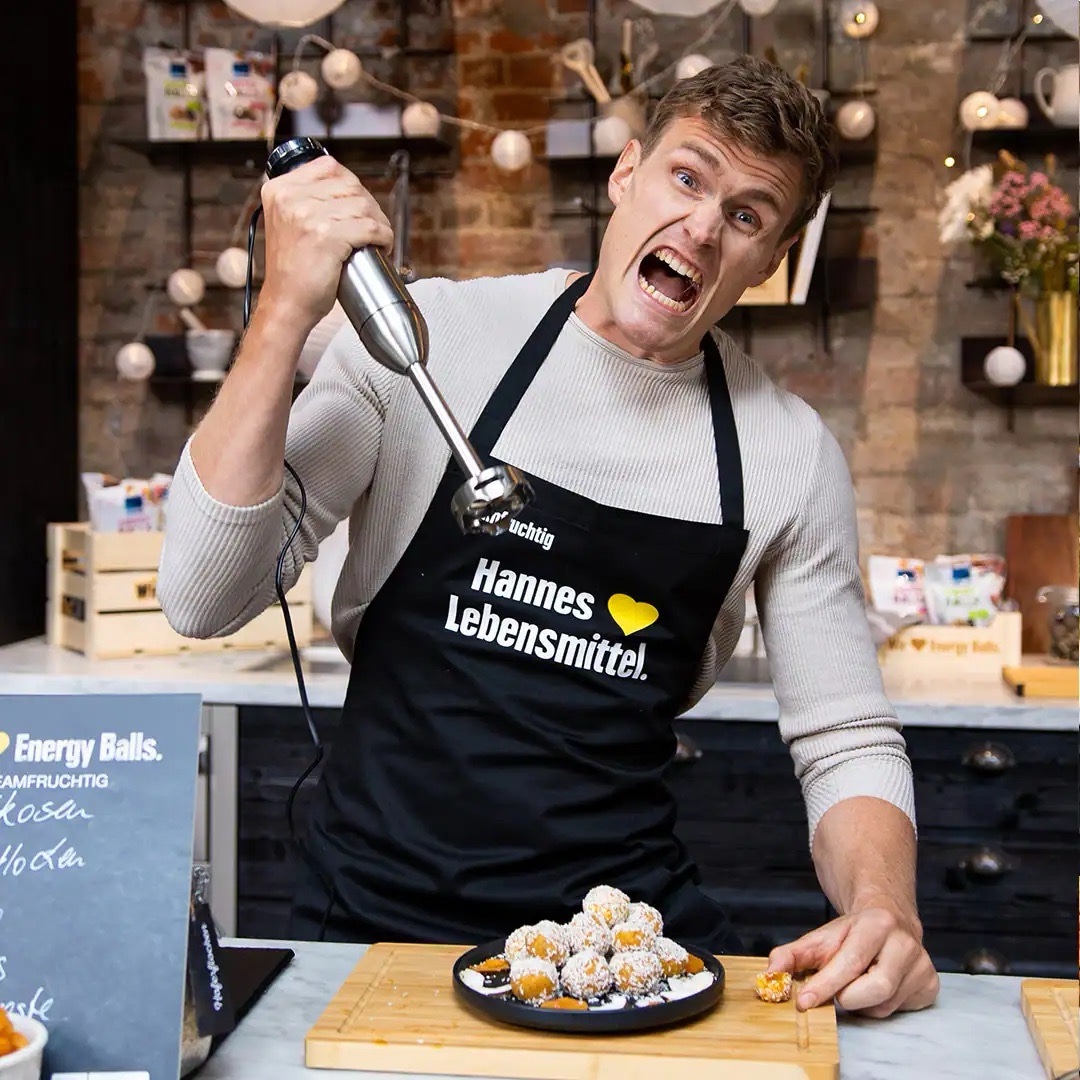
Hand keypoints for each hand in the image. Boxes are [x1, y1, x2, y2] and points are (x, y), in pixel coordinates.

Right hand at [258, 154, 394, 333]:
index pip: (329, 167)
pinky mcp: (327, 236)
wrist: (286, 304)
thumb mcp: (288, 223)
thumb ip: (306, 201)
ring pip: (363, 205)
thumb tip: (348, 189)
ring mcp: (308, 216)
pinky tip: (382, 246)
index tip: (359, 205)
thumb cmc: (293, 271)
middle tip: (374, 226)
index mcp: (280, 190)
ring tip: (379, 238)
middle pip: (350, 185)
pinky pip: (369, 227)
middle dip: (370, 205)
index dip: (352, 185)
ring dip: (380, 222)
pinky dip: (383, 236)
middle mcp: (291, 198)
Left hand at [767, 901, 939, 1018]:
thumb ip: (793, 954)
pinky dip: (880, 1005)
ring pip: (885, 1005)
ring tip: (858, 981)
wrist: (888, 920)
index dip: (825, 985)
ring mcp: (922, 964)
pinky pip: (899, 1010)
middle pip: (875, 989)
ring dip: (862, 1003)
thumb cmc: (853, 933)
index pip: (850, 962)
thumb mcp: (820, 938)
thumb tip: (771, 972)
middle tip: (838, 990)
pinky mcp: (931, 984)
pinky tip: (876, 985)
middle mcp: (905, 943)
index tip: (804, 1001)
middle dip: (848, 996)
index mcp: (877, 924)